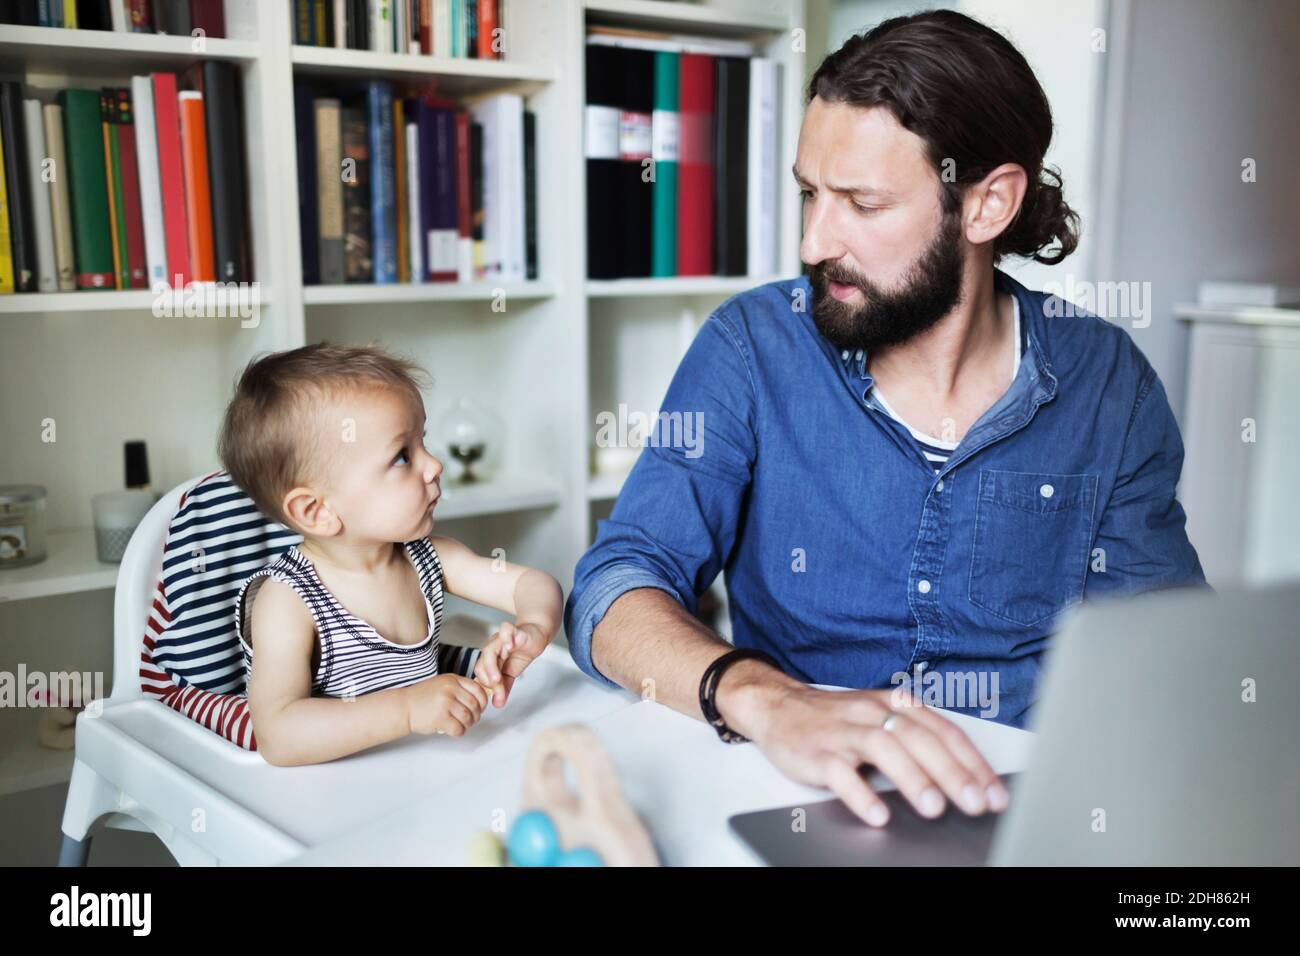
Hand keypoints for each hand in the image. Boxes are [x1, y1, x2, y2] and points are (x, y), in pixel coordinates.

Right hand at [405, 673, 488, 736]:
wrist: (404, 707)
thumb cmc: (422, 698)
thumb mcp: (442, 684)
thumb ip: (459, 688)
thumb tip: (480, 699)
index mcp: (452, 680)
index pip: (478, 689)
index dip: (482, 701)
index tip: (480, 708)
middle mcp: (450, 689)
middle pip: (475, 705)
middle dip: (476, 715)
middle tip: (471, 720)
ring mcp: (446, 703)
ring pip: (469, 718)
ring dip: (468, 725)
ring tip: (461, 725)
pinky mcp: (441, 718)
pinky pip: (459, 728)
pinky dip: (459, 732)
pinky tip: (453, 730)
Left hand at [474, 621, 547, 707]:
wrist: (534, 637)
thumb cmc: (519, 653)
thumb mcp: (511, 674)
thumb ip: (504, 689)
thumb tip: (498, 704)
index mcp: (488, 659)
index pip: (480, 672)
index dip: (487, 684)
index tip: (498, 694)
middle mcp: (492, 648)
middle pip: (482, 662)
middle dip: (488, 678)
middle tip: (497, 687)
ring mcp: (500, 639)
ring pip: (489, 650)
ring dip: (491, 665)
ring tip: (498, 678)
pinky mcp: (513, 631)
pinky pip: (505, 630)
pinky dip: (506, 638)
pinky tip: (510, 647)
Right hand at [721, 673, 1009, 827]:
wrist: (777, 706)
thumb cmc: (835, 719)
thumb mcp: (880, 718)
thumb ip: (917, 740)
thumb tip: (965, 778)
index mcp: (894, 705)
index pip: (943, 731)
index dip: (972, 762)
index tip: (995, 793)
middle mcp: (872, 713)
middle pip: (919, 739)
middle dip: (952, 773)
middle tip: (976, 803)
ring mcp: (843, 731)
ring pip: (883, 748)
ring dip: (913, 778)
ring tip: (934, 808)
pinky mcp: (816, 751)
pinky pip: (840, 772)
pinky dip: (860, 793)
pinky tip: (878, 814)